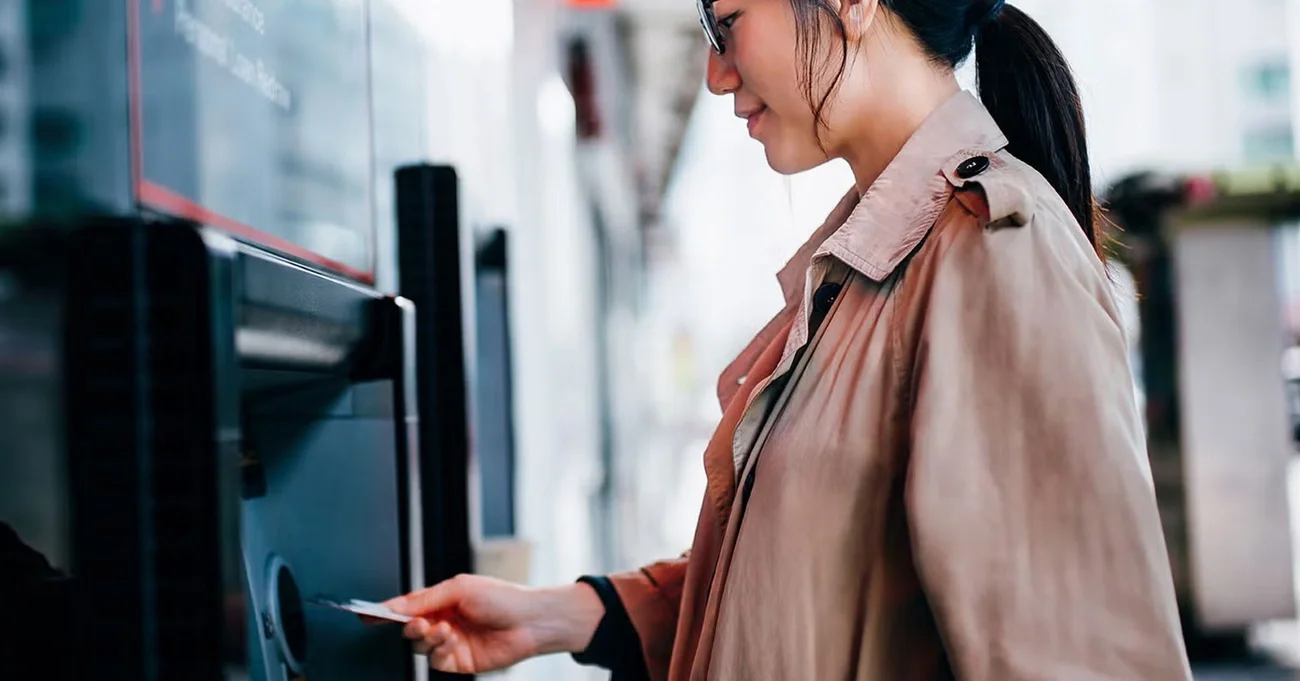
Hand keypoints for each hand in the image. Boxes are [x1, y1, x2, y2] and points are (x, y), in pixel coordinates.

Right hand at [376, 574, 604, 673]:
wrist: (531, 620)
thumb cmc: (503, 597)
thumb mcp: (460, 588)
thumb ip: (425, 598)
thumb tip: (396, 605)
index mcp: (442, 601)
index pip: (407, 607)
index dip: (385, 611)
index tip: (364, 614)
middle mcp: (444, 622)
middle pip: (409, 630)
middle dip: (409, 626)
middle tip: (418, 623)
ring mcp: (451, 643)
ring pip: (420, 648)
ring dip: (427, 639)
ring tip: (443, 630)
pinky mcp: (460, 662)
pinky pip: (436, 662)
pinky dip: (440, 651)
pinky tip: (452, 640)